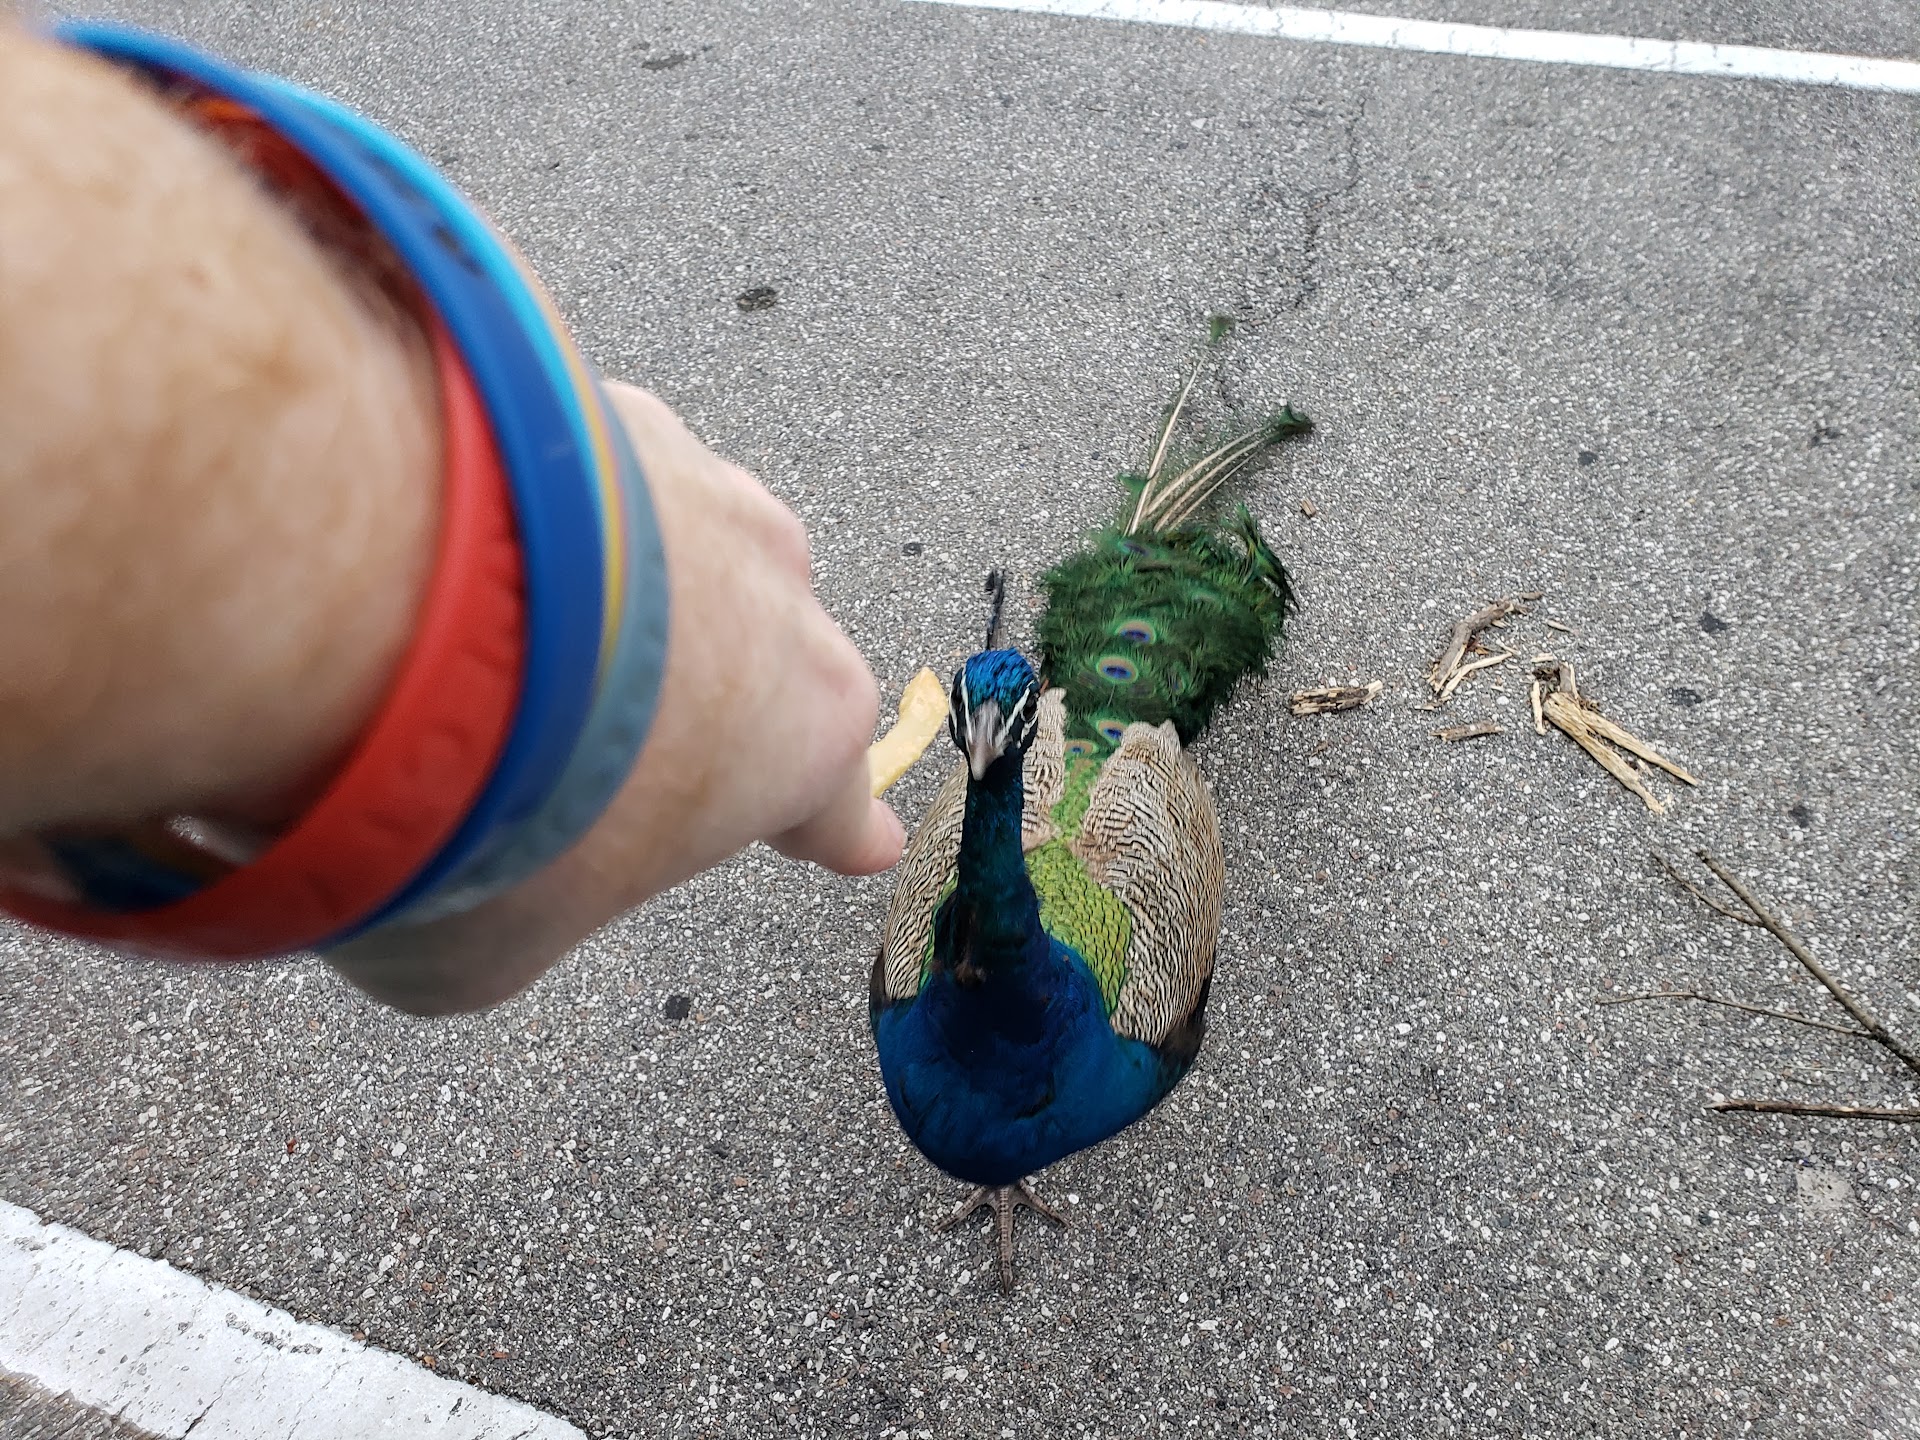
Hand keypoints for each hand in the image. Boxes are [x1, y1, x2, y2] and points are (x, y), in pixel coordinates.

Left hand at [324, 382, 904, 1012]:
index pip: (833, 796)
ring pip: (663, 551)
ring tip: (490, 640)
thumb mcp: (491, 944)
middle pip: (744, 656)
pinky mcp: (586, 394)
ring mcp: (689, 477)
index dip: (831, 826)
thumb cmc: (482, 802)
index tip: (859, 842)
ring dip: (601, 596)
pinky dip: (523, 513)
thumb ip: (525, 910)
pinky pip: (570, 475)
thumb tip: (466, 875)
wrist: (388, 592)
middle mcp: (777, 590)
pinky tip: (438, 550)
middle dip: (677, 698)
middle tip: (569, 750)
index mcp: (802, 734)